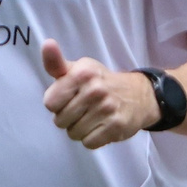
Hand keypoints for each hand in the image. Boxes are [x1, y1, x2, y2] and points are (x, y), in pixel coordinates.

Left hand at [41, 39, 160, 146]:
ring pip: (74, 134)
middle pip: (60, 121)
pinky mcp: (116, 127)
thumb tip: (47, 43)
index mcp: (82, 73)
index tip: (70, 98)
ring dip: (80, 130)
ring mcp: (107, 109)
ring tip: (92, 119)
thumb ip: (56, 62)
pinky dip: (93, 139)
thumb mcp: (78, 69)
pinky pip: (89, 143)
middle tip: (83, 110)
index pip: (50, 103)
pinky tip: (101, 127)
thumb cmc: (100, 83)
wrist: (139, 95)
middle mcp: (95, 90)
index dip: (57, 103)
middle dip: (68, 118)